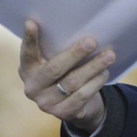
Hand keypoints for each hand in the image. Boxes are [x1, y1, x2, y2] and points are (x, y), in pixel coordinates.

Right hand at [19, 19, 115, 134]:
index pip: (28, 53)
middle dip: (75, 54)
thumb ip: (57, 49)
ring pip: (72, 82)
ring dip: (93, 67)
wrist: (74, 106)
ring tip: (109, 56)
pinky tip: (105, 73)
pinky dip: (95, 82)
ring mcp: (45, 103)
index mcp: (28, 69)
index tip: (32, 23)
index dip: (29, 39)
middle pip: (55, 68)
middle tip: (92, 41)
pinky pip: (82, 95)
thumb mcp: (56, 61)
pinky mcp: (62, 113)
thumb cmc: (65, 74)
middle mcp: (32, 87)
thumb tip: (80, 27)